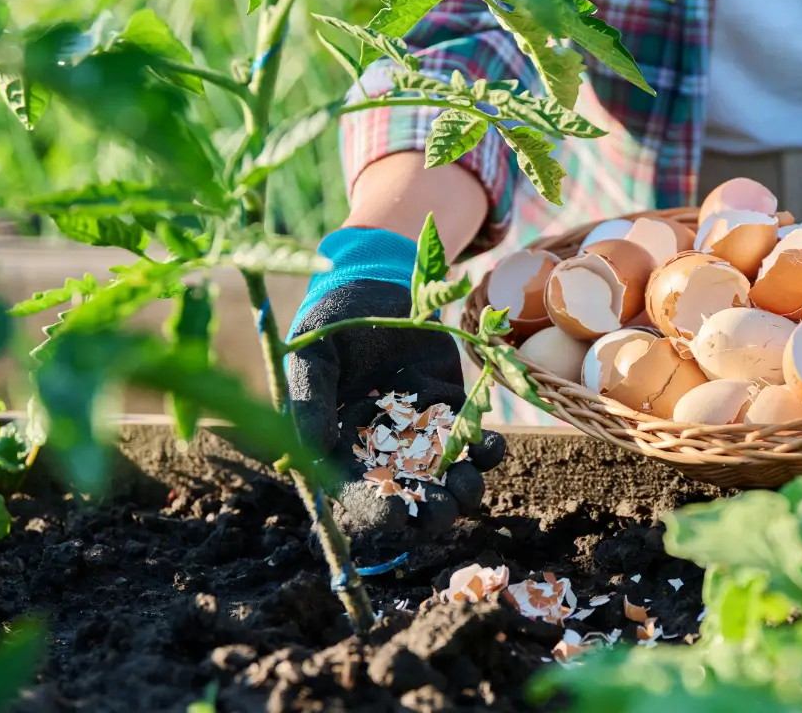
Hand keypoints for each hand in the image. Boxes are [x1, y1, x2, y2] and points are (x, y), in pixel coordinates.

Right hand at [285, 228, 505, 535]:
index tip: (395, 516)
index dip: (377, 513)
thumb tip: (311, 450)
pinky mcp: (454, 412)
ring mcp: (424, 433)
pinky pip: (476, 444)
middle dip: (431, 513)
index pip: (359, 497)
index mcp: (344, 449)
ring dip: (465, 489)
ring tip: (468, 478)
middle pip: (412, 501)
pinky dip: (487, 452)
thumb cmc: (333, 321)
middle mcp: (387, 451)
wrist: (378, 285)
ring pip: (449, 480)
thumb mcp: (313, 355)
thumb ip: (310, 400)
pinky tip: (490, 444)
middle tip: (445, 504)